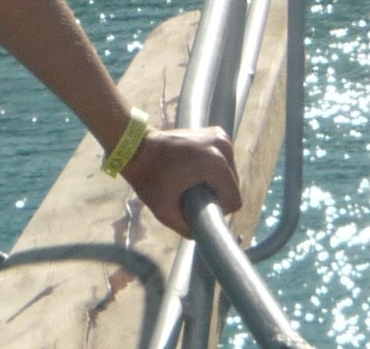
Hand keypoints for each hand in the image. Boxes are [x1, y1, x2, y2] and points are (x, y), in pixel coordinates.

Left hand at [122, 124, 241, 236]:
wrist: (136, 146)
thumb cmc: (148, 177)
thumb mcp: (166, 212)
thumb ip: (190, 229)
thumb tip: (207, 236)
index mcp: (215, 162)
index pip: (233, 201)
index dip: (215, 209)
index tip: (195, 203)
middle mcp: (223, 145)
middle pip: (232, 187)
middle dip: (214, 195)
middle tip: (189, 192)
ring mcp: (221, 136)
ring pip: (229, 176)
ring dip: (214, 183)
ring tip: (189, 179)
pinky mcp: (216, 133)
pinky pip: (223, 163)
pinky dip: (212, 170)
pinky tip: (193, 170)